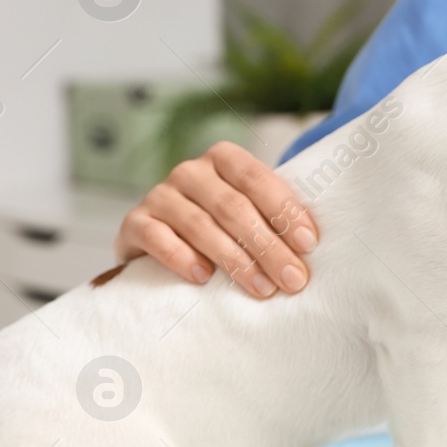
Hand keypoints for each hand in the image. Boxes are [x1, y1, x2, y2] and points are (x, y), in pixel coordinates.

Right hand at [113, 141, 317, 298]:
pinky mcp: (134, 222)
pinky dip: (182, 257)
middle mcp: (190, 171)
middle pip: (234, 207)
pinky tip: (203, 278)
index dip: (284, 210)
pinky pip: (157, 238)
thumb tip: (312, 247)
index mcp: (224, 159)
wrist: (161, 240)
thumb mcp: (249, 212)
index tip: (309, 245)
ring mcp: (159, 195)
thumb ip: (274, 217)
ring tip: (261, 288)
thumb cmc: (221, 226)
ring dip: (235, 260)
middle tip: (292, 279)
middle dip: (268, 246)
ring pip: (200, 225)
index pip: (257, 178)